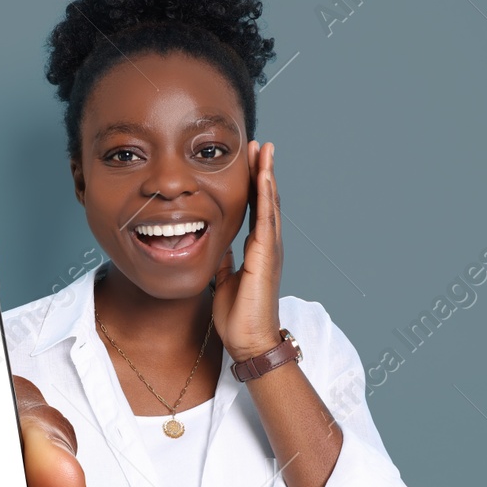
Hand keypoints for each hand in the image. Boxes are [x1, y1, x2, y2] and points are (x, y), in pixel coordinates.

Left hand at [212, 139, 284, 362]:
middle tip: (259, 144)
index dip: (253, 185)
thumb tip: (216, 245)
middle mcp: (268, 245)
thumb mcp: (224, 280)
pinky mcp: (267, 256)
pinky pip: (267, 219)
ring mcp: (270, 249)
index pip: (256, 209)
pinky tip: (263, 176)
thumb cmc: (238, 317)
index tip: (249, 161)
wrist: (249, 341)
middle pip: (266, 200)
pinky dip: (266, 195)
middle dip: (262, 171)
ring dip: (266, 175)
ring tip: (264, 149)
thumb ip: (223, 260)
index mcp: (258, 250)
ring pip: (270, 203)